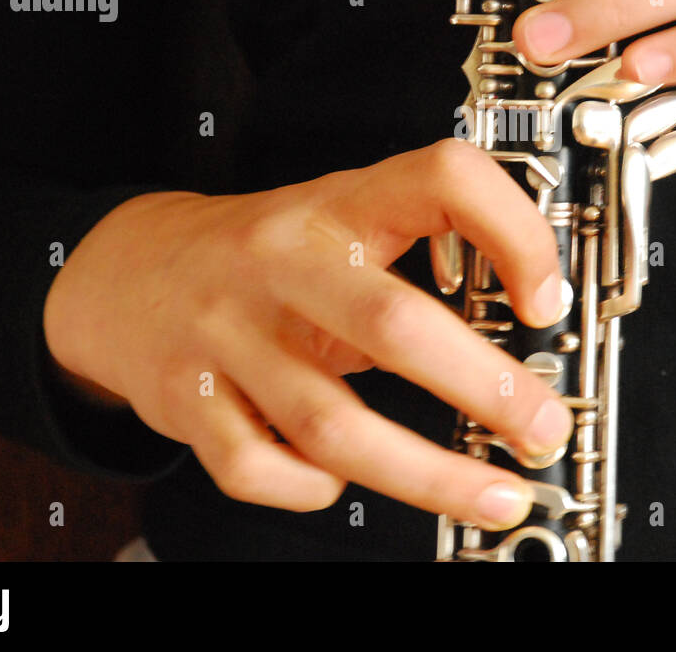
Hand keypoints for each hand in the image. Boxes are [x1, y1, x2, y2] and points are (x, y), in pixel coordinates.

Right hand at [43, 140, 572, 529]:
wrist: (130, 272)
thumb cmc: (267, 256)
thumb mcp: (343, 226)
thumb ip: (423, 261)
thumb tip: (532, 333)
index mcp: (339, 206)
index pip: (442, 180)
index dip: (513, 233)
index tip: (545, 300)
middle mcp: (284, 262)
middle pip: (394, 323)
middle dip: (488, 388)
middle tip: (543, 430)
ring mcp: (229, 332)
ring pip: (333, 422)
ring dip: (428, 474)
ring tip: (492, 495)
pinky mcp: (188, 398)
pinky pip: (256, 467)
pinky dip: (310, 488)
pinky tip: (340, 485)